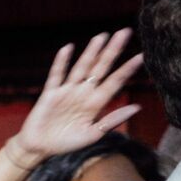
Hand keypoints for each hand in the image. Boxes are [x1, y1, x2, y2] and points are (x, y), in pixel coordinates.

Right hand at [11, 29, 142, 166]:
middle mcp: (83, 94)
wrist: (39, 148)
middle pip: (100, 68)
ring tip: (102, 36)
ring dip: (91, 52)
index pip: (114, 82)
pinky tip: (68, 48)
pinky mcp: (49, 94)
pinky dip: (61, 62)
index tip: (141, 56)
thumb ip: (112, 120)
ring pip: (81, 68)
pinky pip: (56, 75)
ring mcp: (66, 92)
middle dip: (112, 51)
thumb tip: (136, 108)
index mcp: (95, 104)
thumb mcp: (92, 134)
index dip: (127, 69)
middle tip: (125, 32)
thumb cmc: (66, 144)